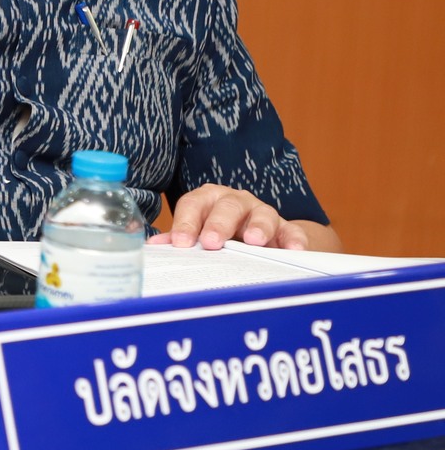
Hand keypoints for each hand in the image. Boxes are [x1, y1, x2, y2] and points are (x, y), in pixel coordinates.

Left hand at [167, 184, 309, 250]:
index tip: (180, 243)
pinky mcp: (285, 228)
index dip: (185, 222)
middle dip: (218, 224)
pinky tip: (293, 250)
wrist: (258, 236)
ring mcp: (261, 212)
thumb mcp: (198, 232)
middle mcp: (235, 201)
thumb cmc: (218, 231)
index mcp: (207, 200)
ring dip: (258, 227)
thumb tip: (155, 246)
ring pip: (261, 214)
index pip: (193, 205)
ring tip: (254, 241)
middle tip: (211, 242)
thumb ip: (180, 238)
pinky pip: (292, 231)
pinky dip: (294, 239)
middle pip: (226, 206)